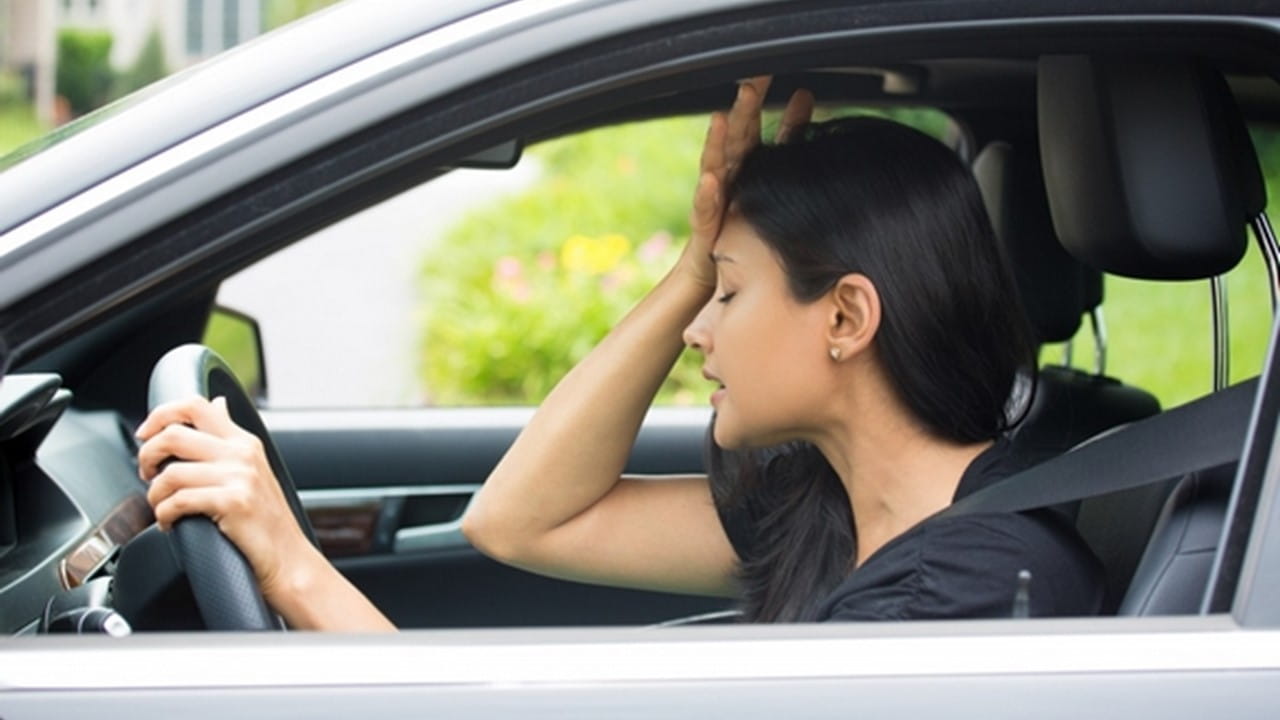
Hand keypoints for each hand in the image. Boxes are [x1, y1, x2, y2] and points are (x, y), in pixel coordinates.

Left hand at [136, 396, 311, 603]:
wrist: (289, 560)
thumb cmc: (267, 523)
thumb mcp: (254, 469)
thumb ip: (230, 439)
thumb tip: (217, 405)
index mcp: (245, 441)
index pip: (195, 405)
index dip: (161, 414)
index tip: (146, 433)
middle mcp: (243, 453)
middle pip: (174, 434)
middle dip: (147, 455)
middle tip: (146, 473)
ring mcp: (239, 477)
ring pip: (170, 473)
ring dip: (154, 495)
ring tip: (161, 507)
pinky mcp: (232, 502)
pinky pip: (177, 502)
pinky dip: (164, 516)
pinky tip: (170, 524)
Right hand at [678, 76, 814, 290]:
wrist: (716, 273)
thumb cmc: (750, 240)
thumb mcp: (782, 209)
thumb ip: (803, 186)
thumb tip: (848, 175)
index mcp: (757, 174)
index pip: (777, 139)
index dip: (790, 118)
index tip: (805, 94)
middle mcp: (735, 180)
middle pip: (742, 138)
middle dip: (746, 110)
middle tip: (753, 83)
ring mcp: (718, 200)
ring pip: (717, 164)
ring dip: (718, 141)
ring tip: (721, 119)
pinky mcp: (706, 226)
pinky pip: (705, 208)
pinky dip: (707, 193)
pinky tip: (711, 180)